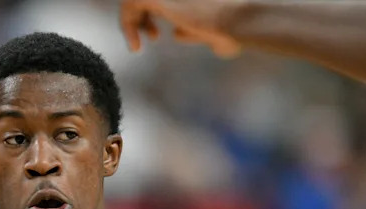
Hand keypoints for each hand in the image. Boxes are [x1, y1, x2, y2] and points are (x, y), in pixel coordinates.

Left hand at [120, 0, 242, 57]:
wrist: (238, 21)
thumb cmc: (232, 29)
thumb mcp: (208, 29)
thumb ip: (191, 29)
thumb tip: (177, 33)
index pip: (160, 1)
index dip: (151, 15)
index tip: (155, 35)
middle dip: (139, 16)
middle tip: (150, 38)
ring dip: (131, 22)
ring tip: (137, 45)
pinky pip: (129, 4)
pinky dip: (127, 25)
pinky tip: (136, 46)